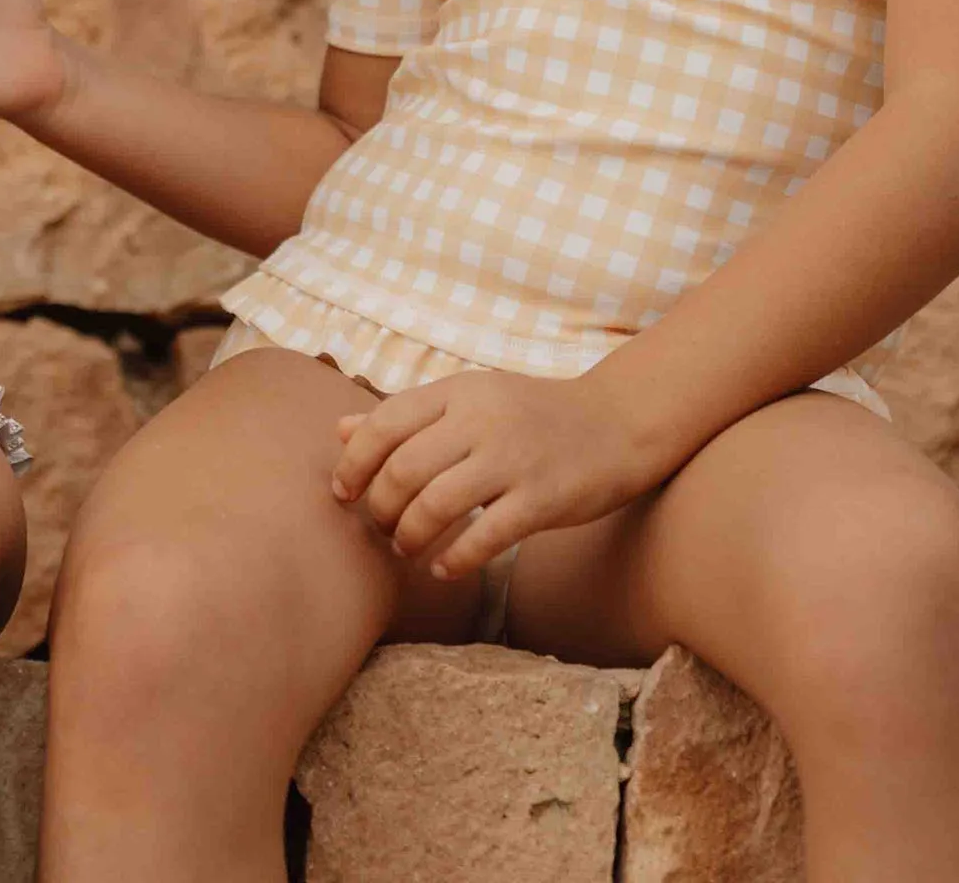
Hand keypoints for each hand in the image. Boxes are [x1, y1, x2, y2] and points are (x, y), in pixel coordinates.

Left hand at [330, 367, 659, 579]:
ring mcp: (513, 458)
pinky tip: (444, 568)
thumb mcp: (470, 399)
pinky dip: (455, 559)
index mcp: (459, 391)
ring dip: (410, 535)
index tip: (344, 493)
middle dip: (380, 506)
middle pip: (404, 467)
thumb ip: (408, 416)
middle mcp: (482, 419)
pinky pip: (485, 536)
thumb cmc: (533, 415)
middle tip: (380, 528)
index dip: (354, 462)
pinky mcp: (543, 497)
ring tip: (406, 548)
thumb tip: (340, 429)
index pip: (385, 422)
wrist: (618, 423)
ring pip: (437, 503)